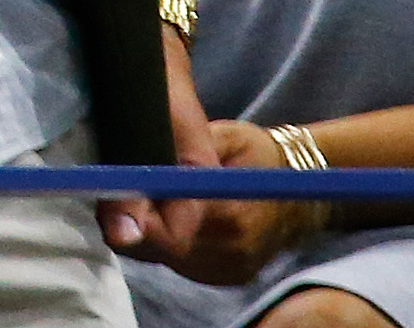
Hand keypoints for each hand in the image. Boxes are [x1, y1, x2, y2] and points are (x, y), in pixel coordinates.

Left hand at [124, 120, 328, 286]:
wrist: (303, 193)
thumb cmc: (257, 155)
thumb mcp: (225, 137)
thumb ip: (184, 151)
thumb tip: (141, 160)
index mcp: (231, 214)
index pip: (168, 230)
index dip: (133, 214)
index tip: (110, 191)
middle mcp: (231, 250)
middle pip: (160, 248)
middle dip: (134, 221)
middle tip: (118, 189)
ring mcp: (230, 269)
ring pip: (164, 258)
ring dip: (147, 233)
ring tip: (144, 199)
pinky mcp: (227, 276)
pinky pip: (179, 264)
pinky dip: (165, 245)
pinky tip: (165, 218)